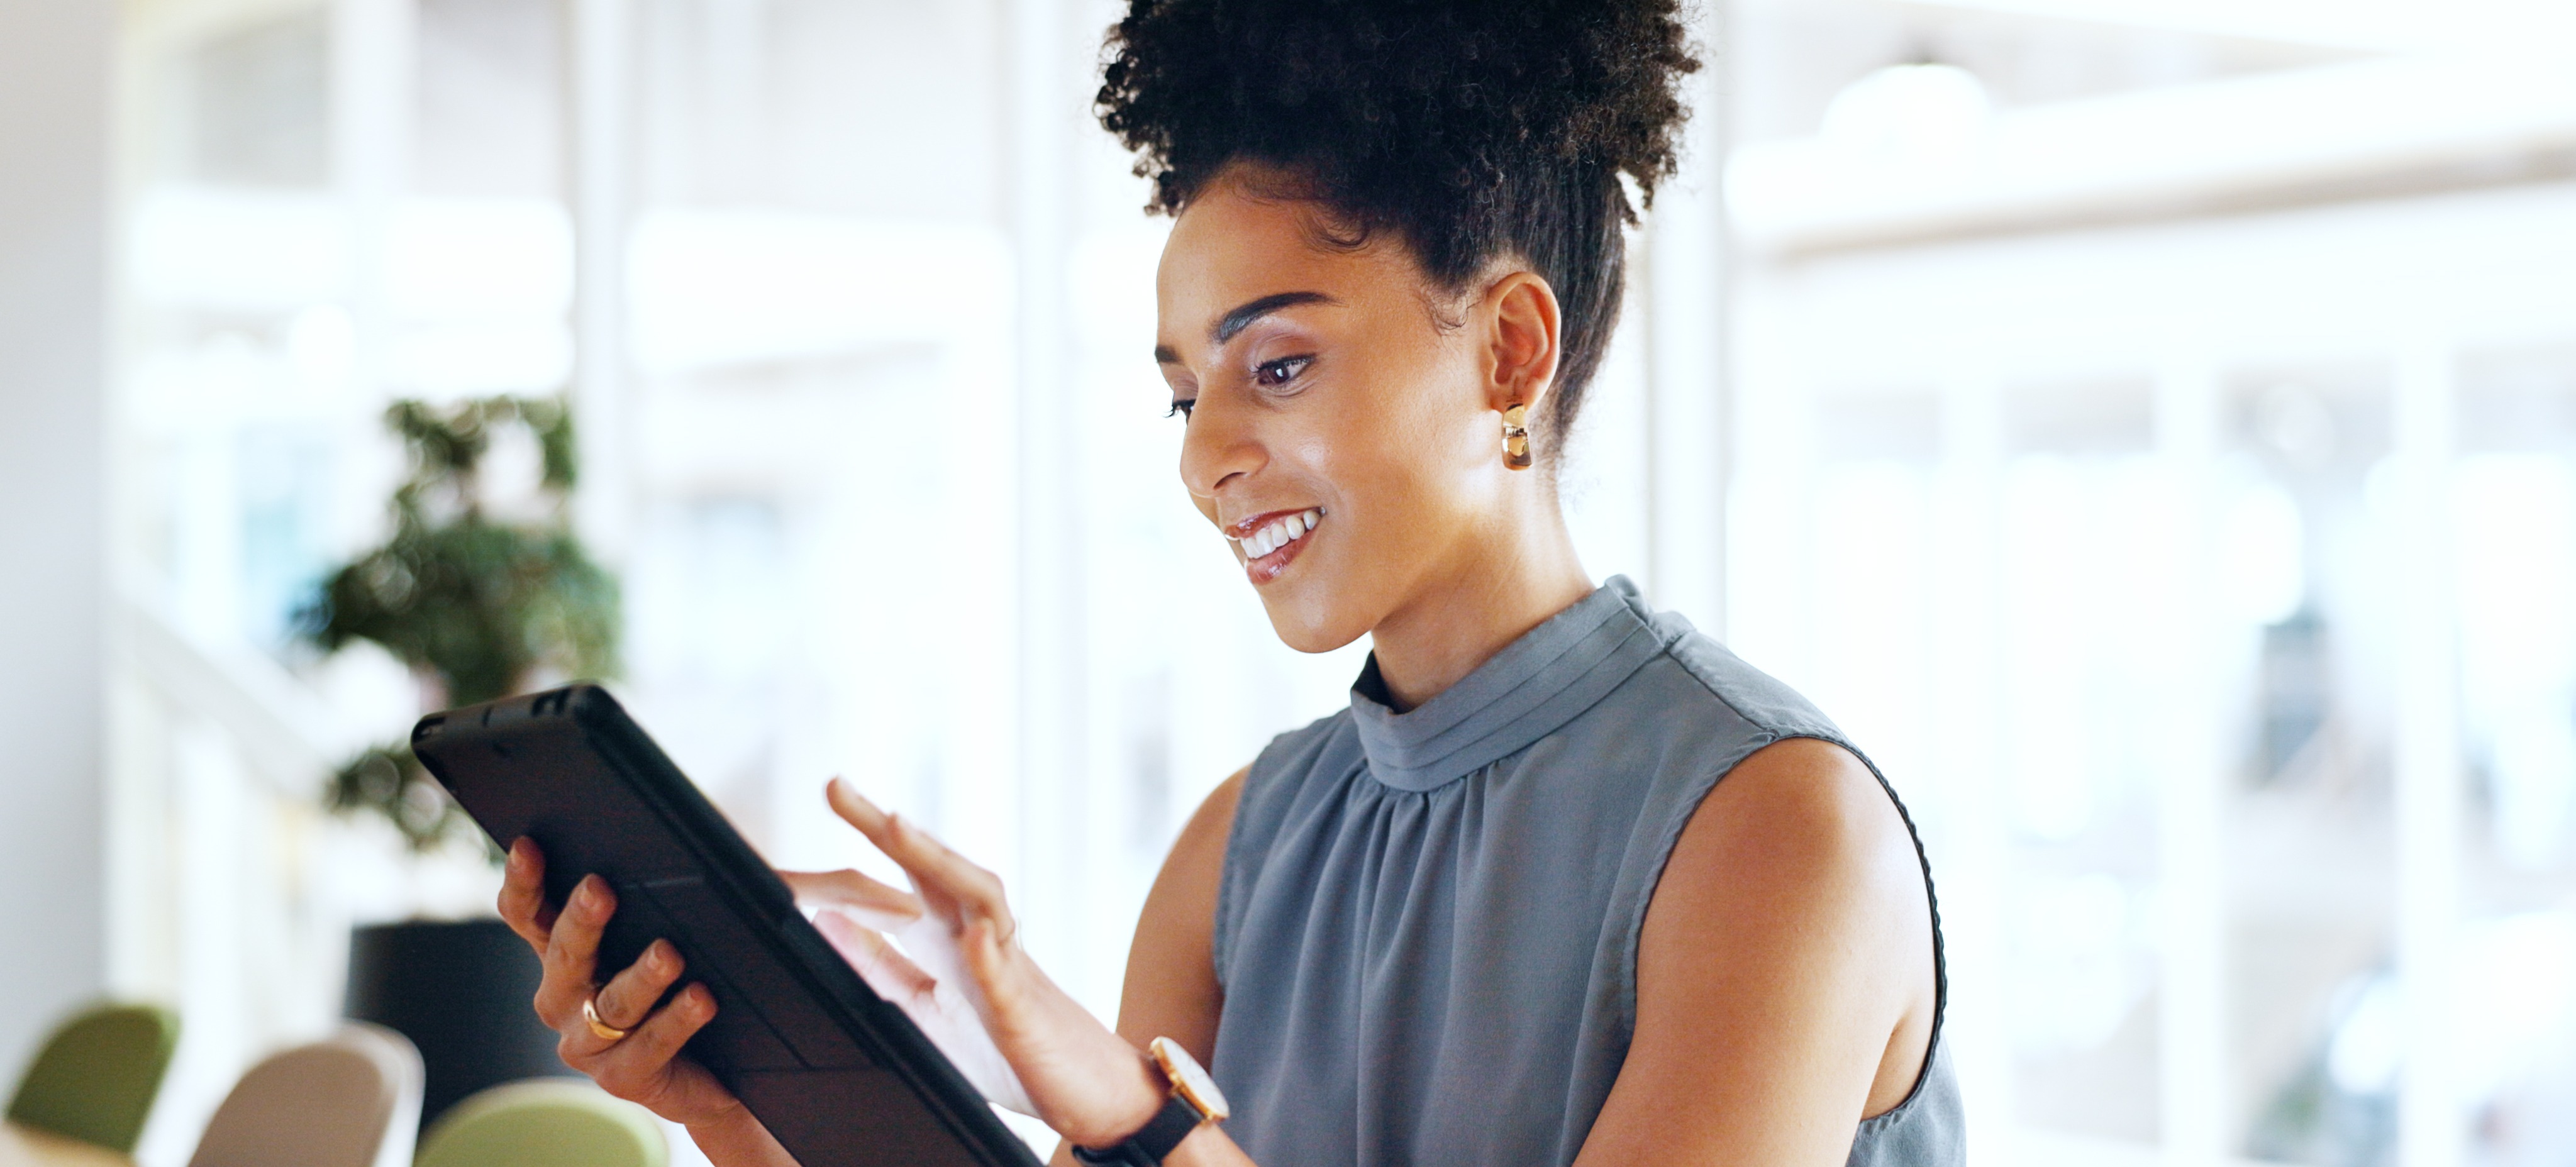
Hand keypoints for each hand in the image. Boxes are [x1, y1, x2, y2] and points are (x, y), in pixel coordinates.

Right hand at [495, 840, 749, 1131]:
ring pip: (611, 1002)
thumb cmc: (686, 982)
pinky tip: (701, 999)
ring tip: (668, 954)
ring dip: (640, 976)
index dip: (525, 882)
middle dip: (581, 920)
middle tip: (599, 889)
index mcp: (566, 953)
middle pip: (565, 954)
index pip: (531, 914)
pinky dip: (677, 1019)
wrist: (715, 1069)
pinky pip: (649, 1044)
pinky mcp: (622, 1078)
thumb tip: (693, 846)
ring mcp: (588, 1043)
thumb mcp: (671, 934)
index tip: (527, 846)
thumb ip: (669, 896)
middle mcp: (564, 998)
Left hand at [788, 779, 1170, 1147]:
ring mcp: (1005, 969)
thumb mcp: (921, 1013)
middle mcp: (977, 938)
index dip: (859, 846)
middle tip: (836, 787)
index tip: (829, 795)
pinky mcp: (1025, 1014)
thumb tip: (826, 920)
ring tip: (897, 829)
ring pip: (979, 900)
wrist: (1090, 1090)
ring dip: (939, 863)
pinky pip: (1008, 978)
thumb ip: (877, 969)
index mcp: (946, 940)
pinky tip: (972, 933)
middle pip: (935, 870)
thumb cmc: (1007, 1050)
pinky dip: (989, 954)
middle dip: (889, 828)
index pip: (898, 881)